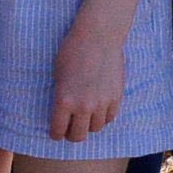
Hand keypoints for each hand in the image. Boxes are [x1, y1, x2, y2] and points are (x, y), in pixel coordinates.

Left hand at [49, 12, 129, 144]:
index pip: (58, 130)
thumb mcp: (58, 74)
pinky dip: (103, 117)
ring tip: (85, 117)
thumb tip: (63, 112)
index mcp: (64, 100)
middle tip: (70, 130)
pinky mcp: (116, 98)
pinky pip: (109, 118)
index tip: (56, 133)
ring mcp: (102, 103)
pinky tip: (98, 110)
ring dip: (89, 125)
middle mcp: (83, 106)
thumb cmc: (72, 50)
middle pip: (78, 136)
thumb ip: (61, 96)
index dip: (55, 134)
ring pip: (95, 128)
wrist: (98, 36)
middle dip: (72, 135)